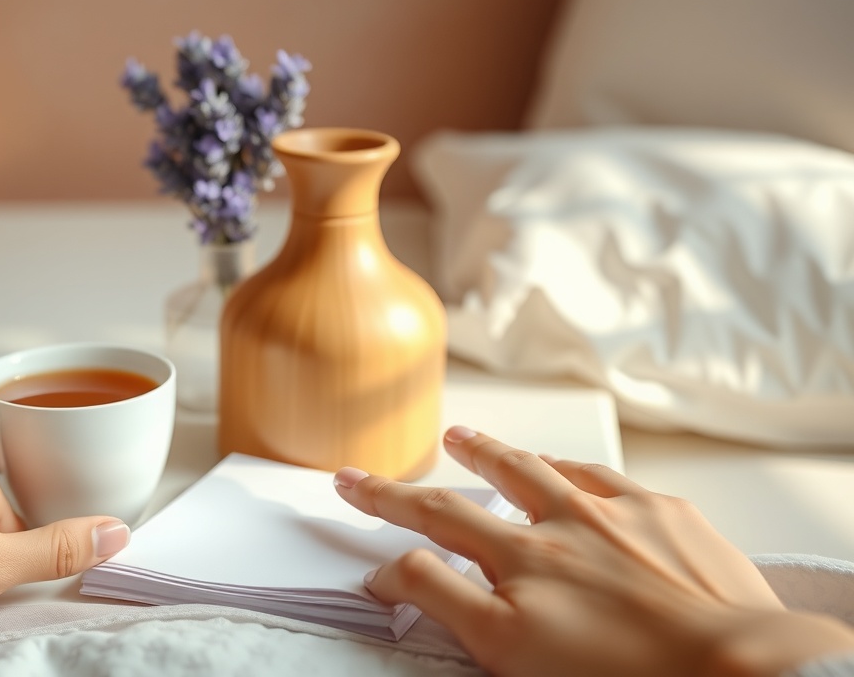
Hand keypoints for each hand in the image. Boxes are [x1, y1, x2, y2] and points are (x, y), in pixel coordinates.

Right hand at [335, 427, 853, 676]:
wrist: (739, 669)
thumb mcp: (511, 654)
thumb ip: (448, 605)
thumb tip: (395, 572)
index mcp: (516, 570)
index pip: (428, 532)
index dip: (383, 513)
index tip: (354, 496)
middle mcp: (554, 533)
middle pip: (470, 494)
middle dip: (417, 479)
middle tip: (379, 466)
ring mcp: (609, 517)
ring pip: (535, 471)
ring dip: (492, 453)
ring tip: (466, 438)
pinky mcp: (661, 515)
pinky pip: (603, 476)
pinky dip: (571, 469)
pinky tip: (565, 469)